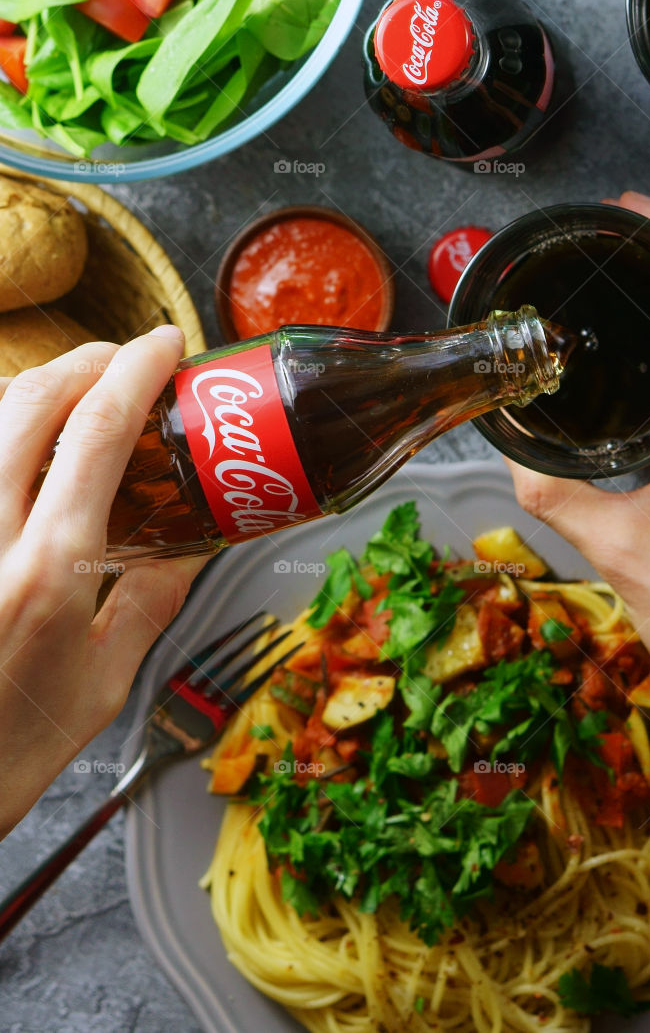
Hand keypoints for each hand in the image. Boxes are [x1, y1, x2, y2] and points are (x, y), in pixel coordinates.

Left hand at [0, 327, 206, 838]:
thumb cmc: (5, 751)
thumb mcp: (101, 686)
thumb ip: (145, 606)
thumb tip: (184, 552)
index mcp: (51, 570)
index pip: (96, 434)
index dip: (136, 371)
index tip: (167, 346)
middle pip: (30, 401)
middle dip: (84, 359)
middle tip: (125, 359)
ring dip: (36, 386)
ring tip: (78, 393)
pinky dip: (2, 433)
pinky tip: (24, 449)